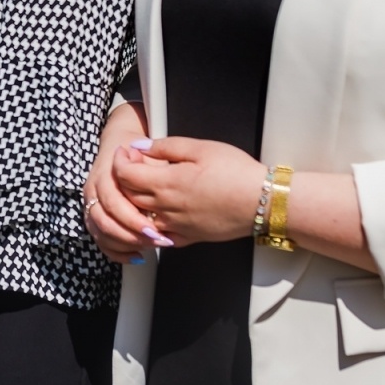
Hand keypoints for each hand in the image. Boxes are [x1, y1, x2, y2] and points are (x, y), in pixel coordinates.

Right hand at [85, 102, 154, 263]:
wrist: (119, 145)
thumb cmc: (137, 153)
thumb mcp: (146, 154)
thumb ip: (147, 168)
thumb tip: (153, 179)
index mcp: (104, 176)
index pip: (113, 203)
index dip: (133, 220)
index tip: (155, 230)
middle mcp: (93, 192)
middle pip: (104, 221)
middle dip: (131, 236)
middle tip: (156, 241)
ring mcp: (91, 205)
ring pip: (100, 233)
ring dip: (125, 244)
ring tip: (149, 247)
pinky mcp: (93, 216)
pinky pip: (100, 240)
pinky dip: (117, 252)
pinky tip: (136, 256)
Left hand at [112, 136, 266, 247]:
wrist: (263, 203)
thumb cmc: (236, 173)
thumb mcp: (200, 148)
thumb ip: (165, 146)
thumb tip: (139, 146)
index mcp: (167, 183)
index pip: (125, 175)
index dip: (120, 161)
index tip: (126, 152)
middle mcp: (167, 207)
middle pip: (128, 196)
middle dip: (125, 178)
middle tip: (135, 164)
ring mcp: (176, 226)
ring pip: (139, 216)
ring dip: (135, 201)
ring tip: (146, 185)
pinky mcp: (188, 238)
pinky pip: (158, 234)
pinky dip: (150, 224)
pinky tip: (157, 212)